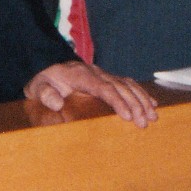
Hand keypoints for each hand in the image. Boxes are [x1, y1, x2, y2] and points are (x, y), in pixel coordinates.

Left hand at [24, 61, 156, 126]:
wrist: (45, 68)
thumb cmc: (44, 82)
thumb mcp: (38, 88)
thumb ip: (45, 94)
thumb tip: (56, 102)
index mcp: (80, 75)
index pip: (103, 87)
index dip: (117, 101)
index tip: (128, 116)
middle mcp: (95, 72)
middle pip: (119, 86)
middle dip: (135, 104)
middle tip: (145, 122)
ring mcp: (102, 74)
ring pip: (127, 84)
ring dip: (142, 99)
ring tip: (153, 115)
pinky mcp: (107, 78)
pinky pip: (127, 84)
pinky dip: (141, 93)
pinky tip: (152, 104)